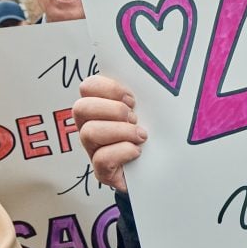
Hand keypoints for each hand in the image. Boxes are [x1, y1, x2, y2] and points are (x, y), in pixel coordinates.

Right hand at [72, 75, 147, 192]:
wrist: (165, 168)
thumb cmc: (158, 134)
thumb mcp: (153, 109)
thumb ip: (147, 93)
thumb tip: (158, 74)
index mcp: (101, 106)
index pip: (88, 86)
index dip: (109, 88)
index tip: (132, 99)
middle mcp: (91, 126)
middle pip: (81, 108)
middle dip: (112, 110)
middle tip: (134, 118)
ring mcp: (94, 150)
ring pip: (88, 132)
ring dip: (120, 131)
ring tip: (140, 136)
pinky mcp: (103, 172)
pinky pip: (101, 159)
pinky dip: (123, 152)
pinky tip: (138, 152)